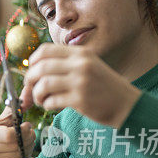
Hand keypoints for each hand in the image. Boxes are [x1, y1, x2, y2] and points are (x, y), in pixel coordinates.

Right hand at [0, 106, 35, 157]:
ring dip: (28, 146)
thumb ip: (15, 106)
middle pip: (15, 145)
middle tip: (31, 133)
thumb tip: (26, 95)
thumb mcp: (7, 117)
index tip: (27, 125)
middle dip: (28, 137)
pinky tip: (23, 148)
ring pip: (18, 154)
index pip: (8, 135)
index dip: (22, 131)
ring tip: (27, 140)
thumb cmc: (3, 127)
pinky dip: (24, 154)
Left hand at [20, 43, 140, 127]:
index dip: (32, 62)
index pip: (45, 50)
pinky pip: (51, 101)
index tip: (32, 73)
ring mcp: (80, 82)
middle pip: (40, 67)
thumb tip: (31, 74)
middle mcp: (80, 64)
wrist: (127, 105)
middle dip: (29, 81)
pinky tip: (53, 106)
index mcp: (81, 53)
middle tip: (31, 91)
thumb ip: (65, 66)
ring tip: (42, 101)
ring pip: (43, 84)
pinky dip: (47, 105)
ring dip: (37, 95)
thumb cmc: (103, 88)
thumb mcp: (88, 67)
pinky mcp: (80, 99)